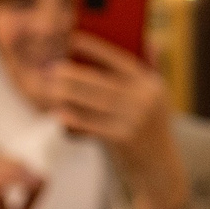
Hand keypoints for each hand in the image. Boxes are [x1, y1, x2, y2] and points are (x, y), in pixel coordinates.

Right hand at [0, 156, 42, 208]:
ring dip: (14, 174)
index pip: (6, 164)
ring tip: (34, 183)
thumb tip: (48, 179)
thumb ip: (33, 199)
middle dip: (21, 167)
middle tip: (41, 178)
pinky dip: (2, 184)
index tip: (44, 177)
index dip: (25, 167)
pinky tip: (21, 188)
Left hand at [52, 34, 186, 208]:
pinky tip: (59, 113)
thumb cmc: (149, 128)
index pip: (120, 60)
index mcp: (153, 84)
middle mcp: (146, 100)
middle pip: (101, 82)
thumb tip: (151, 40)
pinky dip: (74, 119)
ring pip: (93, 102)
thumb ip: (152, 69)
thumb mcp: (157, 99)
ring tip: (50, 88)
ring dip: (68, 94)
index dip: (96, 48)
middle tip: (51, 68)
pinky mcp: (123, 139)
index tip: (73, 39)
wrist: (159, 169)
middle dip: (73, 74)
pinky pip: (91, 125)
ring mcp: (135, 120)